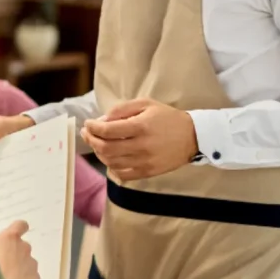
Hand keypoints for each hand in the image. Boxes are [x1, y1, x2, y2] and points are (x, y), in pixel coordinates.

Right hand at [0, 221, 39, 278]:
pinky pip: (31, 276)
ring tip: (7, 277)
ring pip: (27, 261)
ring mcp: (32, 264)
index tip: (13, 234)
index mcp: (10, 238)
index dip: (18, 228)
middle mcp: (24, 248)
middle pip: (22, 246)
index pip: (20, 225)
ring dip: (20, 266)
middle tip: (2, 262)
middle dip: (14, 252)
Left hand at [81, 98, 198, 179]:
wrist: (193, 137)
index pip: (107, 130)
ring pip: (111, 162)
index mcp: (140, 127)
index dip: (92, 127)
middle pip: (105, 148)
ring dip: (99, 153)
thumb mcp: (145, 104)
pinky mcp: (148, 172)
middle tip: (87, 133)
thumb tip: (101, 120)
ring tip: (97, 144)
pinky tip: (110, 157)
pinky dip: (111, 167)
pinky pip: (122, 174)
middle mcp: (141, 146)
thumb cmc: (166, 117)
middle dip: (91, 140)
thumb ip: (121, 109)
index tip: (88, 123)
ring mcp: (144, 162)